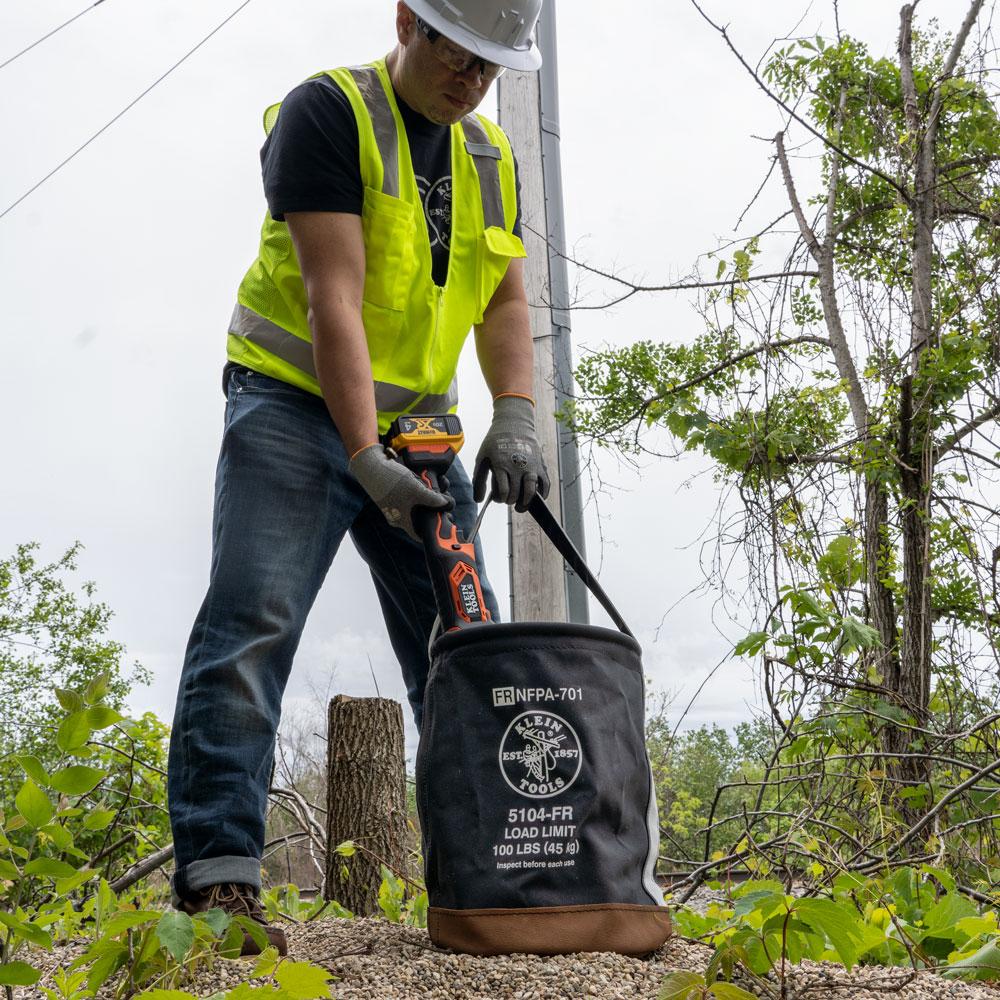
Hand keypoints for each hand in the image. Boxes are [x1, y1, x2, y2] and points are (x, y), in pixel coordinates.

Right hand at [349, 445, 451, 539]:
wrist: (370, 464)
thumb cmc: (390, 481)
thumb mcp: (416, 490)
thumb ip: (433, 499)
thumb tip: (446, 504)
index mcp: (402, 521)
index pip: (419, 534)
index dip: (432, 532)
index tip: (443, 526)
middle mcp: (397, 515)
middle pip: (421, 517)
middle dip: (433, 508)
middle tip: (442, 498)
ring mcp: (395, 505)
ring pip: (416, 504)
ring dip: (426, 495)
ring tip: (432, 485)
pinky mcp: (393, 494)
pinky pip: (410, 495)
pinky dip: (418, 489)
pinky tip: (421, 479)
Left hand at [473, 396, 549, 512]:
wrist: (514, 423)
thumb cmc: (495, 442)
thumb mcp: (482, 458)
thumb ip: (479, 480)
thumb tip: (478, 500)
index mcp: (501, 464)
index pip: (504, 491)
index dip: (501, 499)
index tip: (500, 497)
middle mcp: (517, 466)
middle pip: (516, 493)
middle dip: (511, 500)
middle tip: (509, 499)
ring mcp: (531, 466)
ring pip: (532, 491)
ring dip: (526, 502)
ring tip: (521, 506)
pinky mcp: (540, 464)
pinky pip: (545, 483)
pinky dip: (543, 494)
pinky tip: (537, 498)